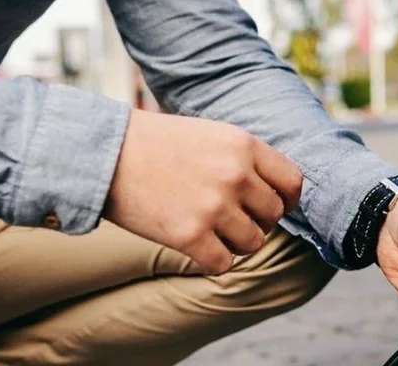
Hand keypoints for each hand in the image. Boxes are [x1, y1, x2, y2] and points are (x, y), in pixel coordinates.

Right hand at [104, 109, 301, 273]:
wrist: (104, 154)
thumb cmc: (156, 143)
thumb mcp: (210, 134)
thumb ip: (244, 158)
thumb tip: (276, 191)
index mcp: (244, 145)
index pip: (293, 183)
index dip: (287, 199)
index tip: (272, 205)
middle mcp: (236, 175)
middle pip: (273, 215)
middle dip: (256, 221)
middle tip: (231, 218)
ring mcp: (214, 207)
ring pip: (253, 243)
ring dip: (236, 242)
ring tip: (213, 231)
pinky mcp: (190, 236)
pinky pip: (224, 263)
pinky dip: (213, 260)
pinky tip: (197, 246)